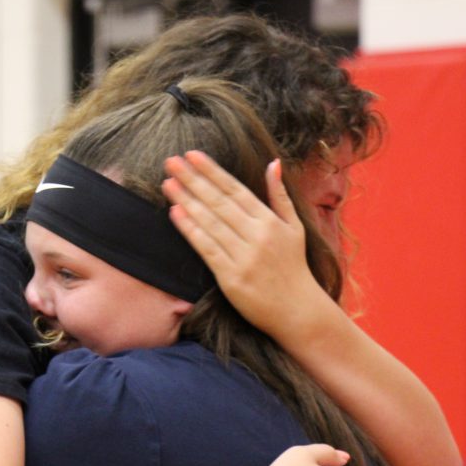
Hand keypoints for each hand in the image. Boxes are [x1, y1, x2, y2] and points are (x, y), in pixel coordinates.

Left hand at [162, 151, 323, 340]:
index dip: (212, 171)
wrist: (297, 310)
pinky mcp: (231, 277)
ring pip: (210, 223)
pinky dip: (190, 230)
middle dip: (193, 180)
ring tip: (168, 183)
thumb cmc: (293, 266)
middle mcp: (257, 236)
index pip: (235, 190)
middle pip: (219, 202)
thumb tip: (273, 163)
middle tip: (171, 162)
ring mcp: (244, 257)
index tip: (192, 155)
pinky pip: (206, 249)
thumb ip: (280, 195)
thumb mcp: (295, 227)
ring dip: (186, 201)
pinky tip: (175, 213)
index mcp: (270, 221)